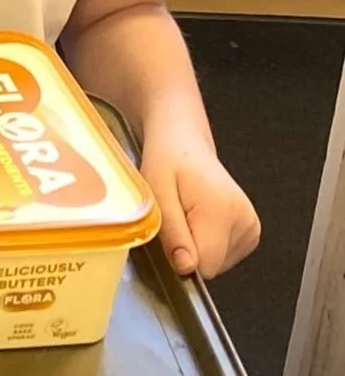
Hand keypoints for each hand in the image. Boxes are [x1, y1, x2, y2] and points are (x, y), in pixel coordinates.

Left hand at [143, 137, 259, 277]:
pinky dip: (207, 241)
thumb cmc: (166, 161)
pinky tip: (199, 217)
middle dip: (188, 248)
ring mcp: (252, 227)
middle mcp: (246, 221)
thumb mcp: (157, 192)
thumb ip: (173, 232)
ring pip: (217, 262)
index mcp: (224, 211)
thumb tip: (187, 268)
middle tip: (176, 215)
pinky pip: (224, 254)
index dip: (180, 254)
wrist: (183, 141)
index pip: (205, 264)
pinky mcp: (251, 231)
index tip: (169, 229)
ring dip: (197, 244)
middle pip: (212, 265)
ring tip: (187, 212)